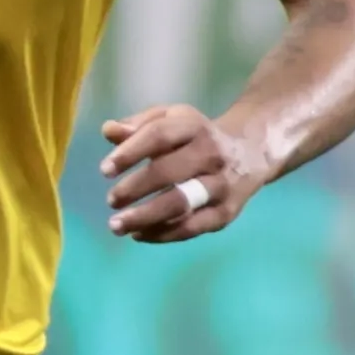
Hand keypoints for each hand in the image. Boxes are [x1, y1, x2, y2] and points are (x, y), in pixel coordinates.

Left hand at [99, 103, 259, 242]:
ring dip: (145, 217)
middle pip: (169, 172)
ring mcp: (221, 185)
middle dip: (135, 188)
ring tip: (117, 225)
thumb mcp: (171, 120)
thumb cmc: (196, 137)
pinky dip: (162, 234)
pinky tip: (139, 234)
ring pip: (181, 203)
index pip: (159, 135)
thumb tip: (108, 130)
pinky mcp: (226, 212)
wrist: (250, 153)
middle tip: (111, 200)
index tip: (105, 170)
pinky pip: (191, 227)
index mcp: (194, 126)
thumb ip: (139, 125)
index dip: (130, 152)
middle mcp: (211, 154)